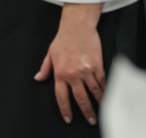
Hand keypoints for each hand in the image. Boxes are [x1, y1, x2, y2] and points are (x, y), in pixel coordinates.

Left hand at [35, 3, 104, 125]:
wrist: (77, 26)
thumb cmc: (63, 39)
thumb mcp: (50, 53)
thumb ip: (45, 68)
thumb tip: (38, 78)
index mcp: (60, 73)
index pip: (62, 96)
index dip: (65, 109)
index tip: (68, 118)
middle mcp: (73, 75)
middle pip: (80, 99)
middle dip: (86, 112)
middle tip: (91, 120)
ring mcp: (86, 71)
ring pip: (94, 93)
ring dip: (98, 104)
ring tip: (102, 111)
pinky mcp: (97, 66)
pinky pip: (102, 83)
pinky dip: (106, 91)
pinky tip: (107, 96)